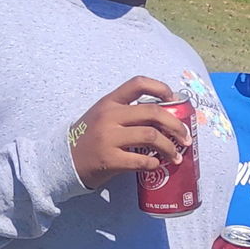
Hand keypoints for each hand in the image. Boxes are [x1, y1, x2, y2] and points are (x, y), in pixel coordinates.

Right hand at [68, 76, 192, 189]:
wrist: (63, 160)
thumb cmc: (89, 138)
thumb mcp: (103, 116)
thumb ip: (127, 113)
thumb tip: (164, 118)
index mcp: (110, 102)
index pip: (138, 83)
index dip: (160, 88)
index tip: (174, 100)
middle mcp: (109, 116)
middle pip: (153, 112)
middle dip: (176, 125)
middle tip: (186, 138)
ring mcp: (108, 137)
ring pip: (151, 136)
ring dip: (170, 147)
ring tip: (176, 156)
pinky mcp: (109, 159)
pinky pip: (141, 160)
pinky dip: (154, 163)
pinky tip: (156, 165)